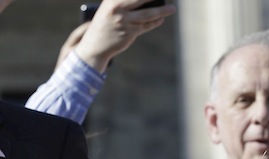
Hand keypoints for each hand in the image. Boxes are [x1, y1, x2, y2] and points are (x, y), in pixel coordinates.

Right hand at [60, 0, 175, 72]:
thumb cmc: (104, 24)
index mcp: (112, 1)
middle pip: (141, 0)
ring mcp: (124, 21)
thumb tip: (146, 1)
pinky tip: (161, 19)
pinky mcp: (130, 33)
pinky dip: (154, 22)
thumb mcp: (109, 9)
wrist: (95, 45)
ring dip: (161, 11)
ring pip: (147, 15)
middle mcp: (118, 9)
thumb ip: (124, 3)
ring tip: (172, 9)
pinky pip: (146, 26)